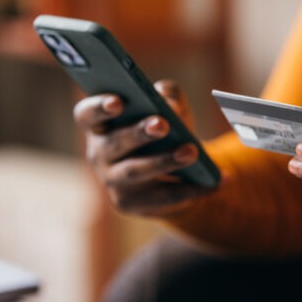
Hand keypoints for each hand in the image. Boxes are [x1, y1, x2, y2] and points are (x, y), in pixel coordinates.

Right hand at [73, 80, 213, 216]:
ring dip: (165, 161)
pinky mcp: (132, 204)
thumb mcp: (169, 111)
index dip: (98, 107)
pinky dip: (192, 188)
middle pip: (114, 143)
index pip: (87, 114)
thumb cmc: (163, 134)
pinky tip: (214, 182)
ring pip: (137, 171)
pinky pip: (164, 196)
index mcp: (101, 125)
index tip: (118, 101)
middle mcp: (99, 154)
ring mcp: (114, 182)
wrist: (169, 178)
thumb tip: (169, 99)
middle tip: (162, 124)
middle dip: (139, 133)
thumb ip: (169, 97)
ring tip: (191, 151)